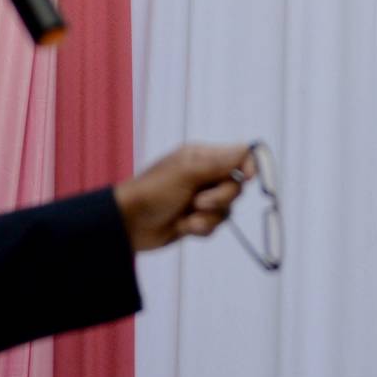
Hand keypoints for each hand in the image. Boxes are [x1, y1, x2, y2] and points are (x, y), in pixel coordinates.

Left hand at [114, 143, 251, 251]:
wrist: (128, 224)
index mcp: (202, 157)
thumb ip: (219, 163)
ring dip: (208, 217)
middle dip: (220, 198)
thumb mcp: (186, 172)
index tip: (247, 178)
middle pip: (236, 186)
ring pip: (226, 209)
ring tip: (186, 218)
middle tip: (198, 202)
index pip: (238, 156)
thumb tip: (247, 148)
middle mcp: (205, 176)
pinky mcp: (196, 220)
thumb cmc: (153, 191)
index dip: (248, 166)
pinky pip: (215, 226)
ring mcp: (201, 199)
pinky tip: (183, 227)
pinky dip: (200, 229)